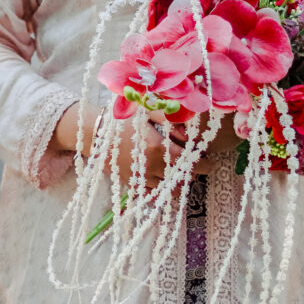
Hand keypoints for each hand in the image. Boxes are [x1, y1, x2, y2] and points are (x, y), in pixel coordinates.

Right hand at [54, 105, 235, 187]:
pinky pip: (153, 192)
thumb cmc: (121, 119)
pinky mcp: (132, 183)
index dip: (203, 164)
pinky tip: (164, 177)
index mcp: (157, 148)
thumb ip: (169, 118)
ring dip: (178, 180)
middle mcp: (151, 167)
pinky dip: (162, 187)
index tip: (210, 161)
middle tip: (198, 165)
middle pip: (181, 177)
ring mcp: (141, 177)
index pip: (188, 162)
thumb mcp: (146, 112)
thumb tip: (189, 128)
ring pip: (168, 187)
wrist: (93, 134)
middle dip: (193, 172)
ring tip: (180, 169)